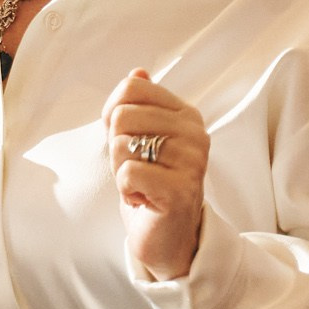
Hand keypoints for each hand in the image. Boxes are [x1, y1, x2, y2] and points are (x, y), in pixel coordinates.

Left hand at [103, 70, 208, 281]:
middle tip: (136, 168)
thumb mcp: (141, 139)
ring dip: (120, 171)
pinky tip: (143, 199)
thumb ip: (138, 105)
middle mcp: (195, 133)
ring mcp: (191, 161)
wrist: (169, 237)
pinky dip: (125, 190)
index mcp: (186, 114)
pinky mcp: (180, 190)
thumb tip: (137, 71)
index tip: (128, 140)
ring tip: (142, 184)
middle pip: (122, 115)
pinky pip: (128, 173)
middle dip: (116, 147)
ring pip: (122, 145)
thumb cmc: (151, 184)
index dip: (113, 114)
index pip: (132, 87)